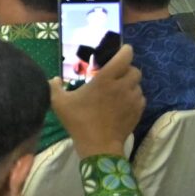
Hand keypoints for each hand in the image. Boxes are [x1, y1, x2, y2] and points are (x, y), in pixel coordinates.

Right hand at [52, 43, 144, 158]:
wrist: (98, 145)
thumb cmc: (79, 121)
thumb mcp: (59, 103)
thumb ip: (54, 87)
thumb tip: (54, 79)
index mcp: (105, 80)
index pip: (124, 58)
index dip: (126, 51)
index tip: (123, 50)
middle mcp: (122, 86)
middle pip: (135, 70)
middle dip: (128, 69)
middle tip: (117, 74)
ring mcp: (132, 99)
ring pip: (138, 85)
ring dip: (130, 84)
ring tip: (119, 90)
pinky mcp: (138, 111)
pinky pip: (140, 98)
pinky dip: (134, 97)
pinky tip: (124, 103)